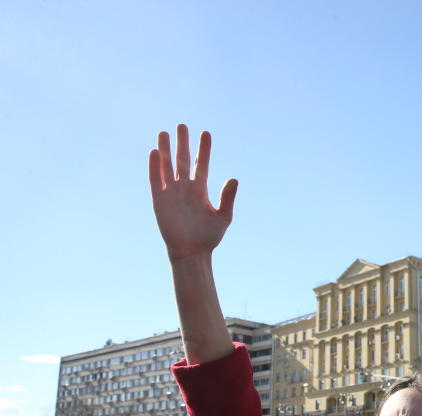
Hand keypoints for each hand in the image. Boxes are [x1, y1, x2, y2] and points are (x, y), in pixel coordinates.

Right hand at [149, 124, 237, 261]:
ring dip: (165, 150)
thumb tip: (234, 178)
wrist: (192, 252)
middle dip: (183, 143)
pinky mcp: (159, 200)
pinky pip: (155, 180)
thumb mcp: (224, 216)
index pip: (202, 164)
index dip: (204, 149)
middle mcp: (185, 188)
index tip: (206, 133)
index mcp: (201, 190)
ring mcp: (171, 193)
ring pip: (167, 166)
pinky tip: (154, 152)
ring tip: (164, 132)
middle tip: (182, 125)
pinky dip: (154, 167)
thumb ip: (228, 197)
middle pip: (183, 160)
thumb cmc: (209, 236)